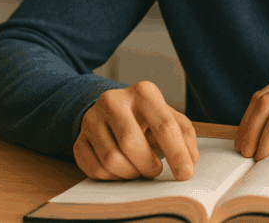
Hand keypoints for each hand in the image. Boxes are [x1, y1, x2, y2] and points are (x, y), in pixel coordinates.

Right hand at [74, 81, 199, 180]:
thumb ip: (184, 135)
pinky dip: (113, 177)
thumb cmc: (147, 117)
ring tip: (138, 169)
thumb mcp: (169, 117)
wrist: (112, 111)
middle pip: (131, 143)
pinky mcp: (79, 139)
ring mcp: (92, 119)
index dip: (176, 154)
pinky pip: (95, 169)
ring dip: (130, 173)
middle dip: (148, 165)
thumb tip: (190, 160)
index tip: (185, 174)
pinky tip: (121, 170)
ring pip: (111, 159)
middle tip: (155, 171)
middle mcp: (114, 100)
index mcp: (143, 92)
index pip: (163, 125)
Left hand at [234, 65, 268, 160]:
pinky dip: (267, 135)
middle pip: (261, 98)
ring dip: (252, 132)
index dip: (247, 119)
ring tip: (251, 155)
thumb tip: (264, 134)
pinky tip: (266, 152)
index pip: (264, 94)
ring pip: (267, 105)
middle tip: (241, 152)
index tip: (243, 142)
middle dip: (245, 127)